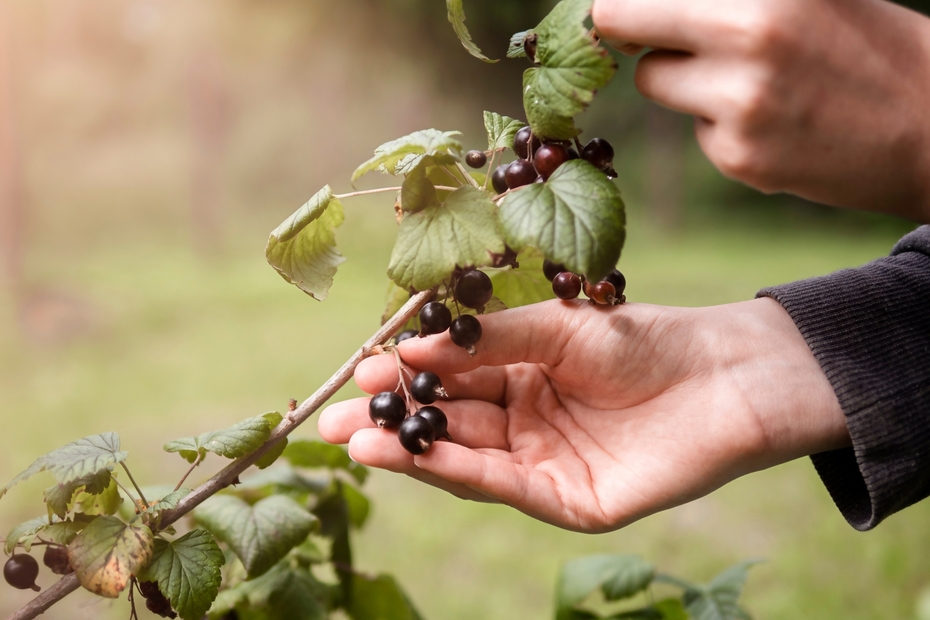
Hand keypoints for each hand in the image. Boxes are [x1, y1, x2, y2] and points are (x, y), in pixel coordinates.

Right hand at [319, 298, 849, 532]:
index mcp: (521, 379)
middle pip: (447, 428)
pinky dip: (457, 471)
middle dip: (390, 425)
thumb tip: (408, 348)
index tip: (360, 371)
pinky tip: (414, 455)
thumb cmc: (641, 339)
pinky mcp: (569, 501)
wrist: (721, 375)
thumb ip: (483, 343)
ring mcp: (545, 466)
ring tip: (355, 441)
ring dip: (410, 453)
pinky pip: (504, 485)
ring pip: (466, 461)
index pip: (450, 383)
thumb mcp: (552, 329)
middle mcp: (525, 425)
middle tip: (332, 422)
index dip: (405, 380)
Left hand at [592, 0, 929, 222]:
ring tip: (748, 79)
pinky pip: (696, 128)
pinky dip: (720, 125)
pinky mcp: (739, 157)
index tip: (621, 10)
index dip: (623, 3)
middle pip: (623, 23)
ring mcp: (741, 103)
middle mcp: (749, 34)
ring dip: (683, 77)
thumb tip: (648, 0)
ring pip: (654, 81)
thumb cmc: (868, 46)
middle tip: (652, 32)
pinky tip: (776, 122)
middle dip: (634, 28)